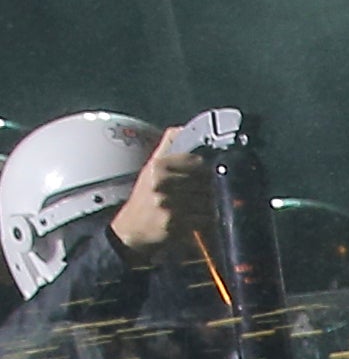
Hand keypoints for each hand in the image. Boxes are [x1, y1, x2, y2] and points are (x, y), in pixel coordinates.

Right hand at [108, 129, 213, 264]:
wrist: (130, 230)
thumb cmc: (144, 198)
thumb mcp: (151, 168)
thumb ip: (168, 148)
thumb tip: (182, 128)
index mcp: (158, 165)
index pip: (197, 161)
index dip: (205, 168)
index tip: (204, 174)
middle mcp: (162, 182)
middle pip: (206, 181)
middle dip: (208, 188)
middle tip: (200, 194)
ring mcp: (168, 203)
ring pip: (208, 200)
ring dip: (208, 205)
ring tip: (196, 207)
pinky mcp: (175, 222)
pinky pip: (205, 218)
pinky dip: (205, 219)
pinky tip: (195, 219)